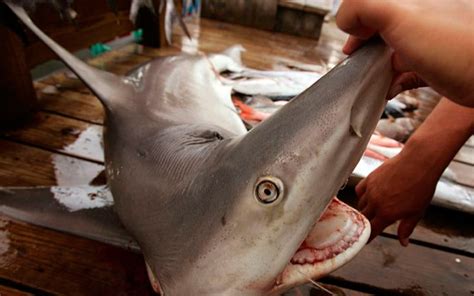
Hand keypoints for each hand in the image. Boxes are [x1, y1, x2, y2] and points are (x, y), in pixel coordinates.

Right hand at [336, 0, 473, 106]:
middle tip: (356, 61)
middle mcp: (422, 14)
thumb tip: (345, 20)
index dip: (356, 18)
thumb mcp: (399, 14)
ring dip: (375, 65)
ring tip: (368, 79)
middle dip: (364, 44)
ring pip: (392, 48)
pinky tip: (385, 90)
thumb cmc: (456, 46)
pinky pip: (406, 69)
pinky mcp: (436, 64)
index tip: (352, 40)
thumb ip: (362, 6)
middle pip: (380, 24)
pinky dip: (392, 80)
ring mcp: (430, 39)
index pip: (373, 3)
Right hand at [355, 153, 437, 245]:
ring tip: (371, 211)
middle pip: (363, 219)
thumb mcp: (417, 212)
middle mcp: (375, 203)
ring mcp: (371, 190)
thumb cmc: (421, 187)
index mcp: (387, 214)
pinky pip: (359, 191)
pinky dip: (361, 195)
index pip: (371, 231)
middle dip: (365, 225)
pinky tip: (368, 196)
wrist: (418, 163)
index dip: (367, 238)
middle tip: (367, 227)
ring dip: (364, 210)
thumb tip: (403, 243)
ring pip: (360, 205)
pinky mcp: (369, 179)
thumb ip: (407, 228)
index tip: (365, 241)